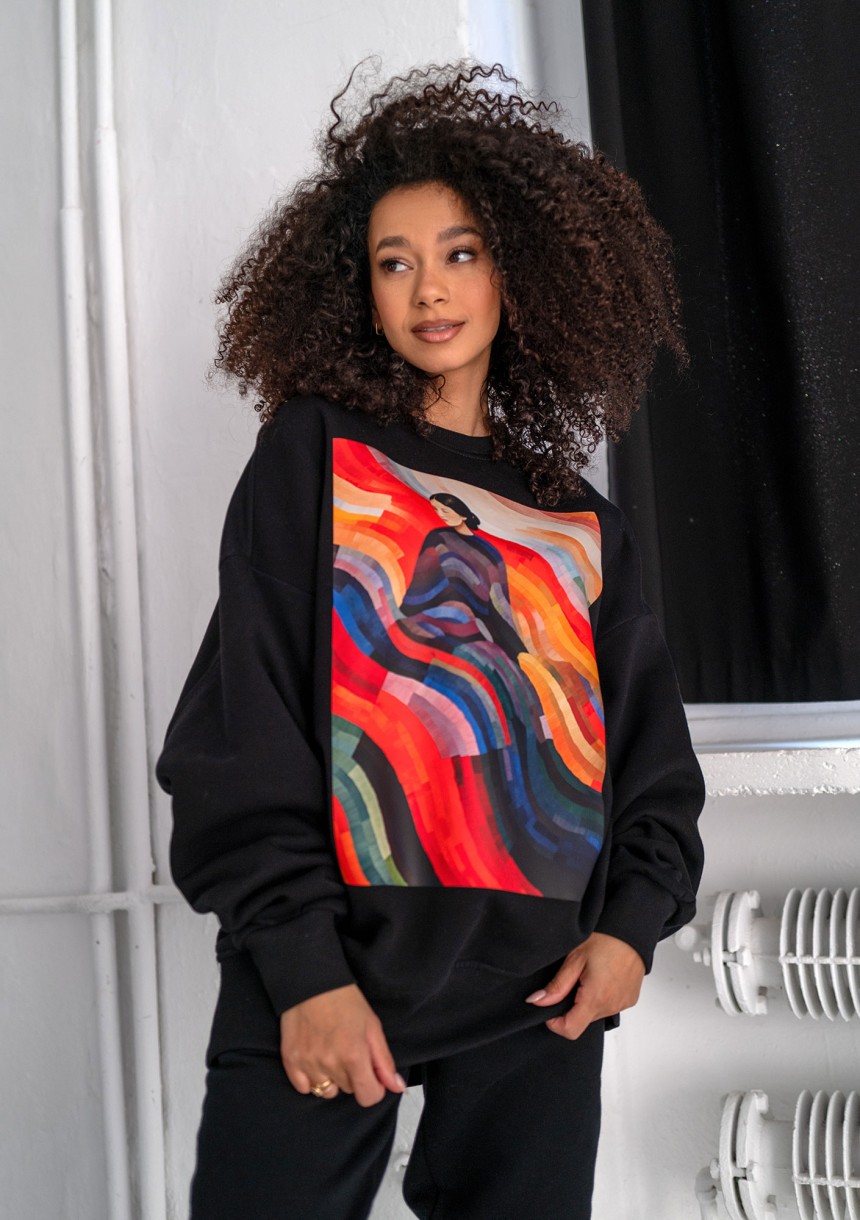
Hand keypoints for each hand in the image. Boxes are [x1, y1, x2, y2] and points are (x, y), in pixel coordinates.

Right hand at [279, 983, 406, 1106]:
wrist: (312, 982)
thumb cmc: (345, 1000)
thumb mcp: (372, 1026)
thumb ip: (384, 1061)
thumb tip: (397, 1087)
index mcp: (354, 1055)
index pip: (368, 1097)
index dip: (374, 1087)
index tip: (371, 1074)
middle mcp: (330, 1064)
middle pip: (349, 1090)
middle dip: (352, 1075)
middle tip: (348, 1049)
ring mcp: (308, 1064)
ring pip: (327, 1091)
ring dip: (332, 1078)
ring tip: (330, 1053)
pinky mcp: (290, 1061)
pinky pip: (304, 1088)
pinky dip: (311, 1079)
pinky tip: (315, 1058)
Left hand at [525, 932, 645, 1039]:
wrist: (631, 931)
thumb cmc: (606, 939)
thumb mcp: (575, 959)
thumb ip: (556, 985)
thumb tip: (537, 1000)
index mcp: (595, 998)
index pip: (570, 1030)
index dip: (555, 1022)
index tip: (551, 1007)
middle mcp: (611, 1006)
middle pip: (582, 1021)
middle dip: (571, 1006)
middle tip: (573, 980)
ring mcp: (622, 1004)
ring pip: (595, 1014)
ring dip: (587, 1001)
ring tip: (590, 976)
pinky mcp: (629, 1000)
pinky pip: (609, 1007)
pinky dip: (601, 997)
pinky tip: (602, 978)